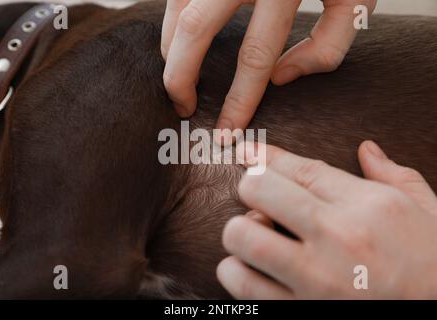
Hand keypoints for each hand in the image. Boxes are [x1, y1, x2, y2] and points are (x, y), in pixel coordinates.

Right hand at [161, 0, 376, 135]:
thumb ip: (328, 45)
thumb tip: (280, 80)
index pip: (254, 56)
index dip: (238, 100)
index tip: (226, 131)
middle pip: (196, 30)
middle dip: (180, 77)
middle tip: (182, 107)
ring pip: (178, 8)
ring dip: (170, 48)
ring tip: (178, 76)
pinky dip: (173, 20)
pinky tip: (179, 39)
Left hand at [217, 141, 436, 298]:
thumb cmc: (434, 264)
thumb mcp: (427, 211)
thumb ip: (394, 175)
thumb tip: (367, 149)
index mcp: (367, 206)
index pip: (299, 168)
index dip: (263, 155)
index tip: (246, 151)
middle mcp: (338, 237)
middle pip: (260, 191)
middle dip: (250, 188)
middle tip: (258, 199)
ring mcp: (317, 279)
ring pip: (244, 238)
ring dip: (239, 232)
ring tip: (253, 235)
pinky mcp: (300, 312)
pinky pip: (245, 287)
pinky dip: (236, 272)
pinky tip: (250, 268)